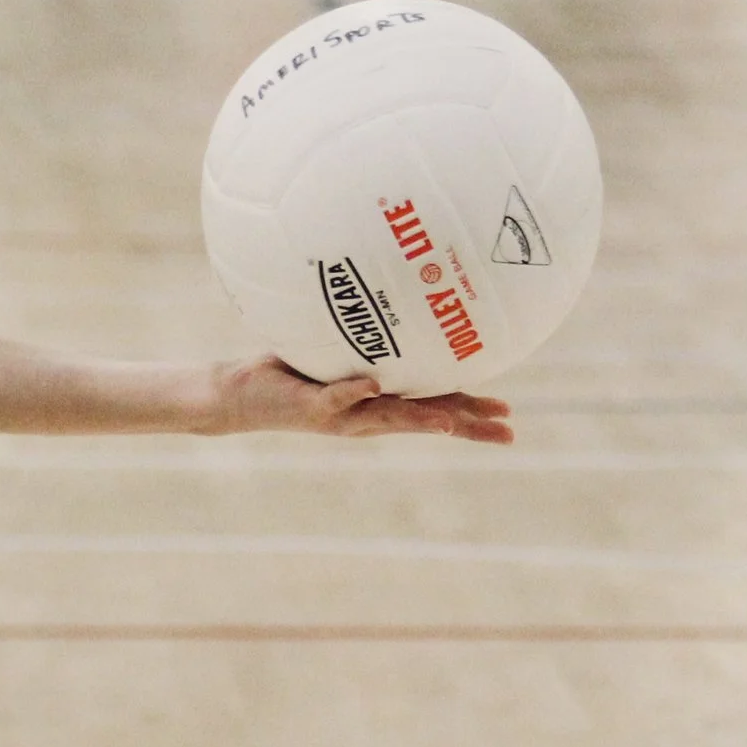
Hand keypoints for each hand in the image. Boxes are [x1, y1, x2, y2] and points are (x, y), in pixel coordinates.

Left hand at [210, 355, 512, 443]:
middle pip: (424, 422)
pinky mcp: (311, 407)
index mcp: (377, 405)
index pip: (433, 410)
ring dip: (419, 418)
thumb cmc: (289, 373)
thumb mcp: (335, 356)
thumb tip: (392, 312)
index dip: (470, 415)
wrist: (237, 396)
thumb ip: (363, 346)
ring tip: (453, 422)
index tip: (509, 420)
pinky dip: (354, 391)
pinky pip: (335, 396)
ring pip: (387, 416)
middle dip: (464, 427)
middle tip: (506, 433)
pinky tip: (375, 384)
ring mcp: (339, 414)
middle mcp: (364, 415)